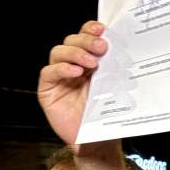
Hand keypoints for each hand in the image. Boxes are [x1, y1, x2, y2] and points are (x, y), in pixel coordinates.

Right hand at [38, 21, 107, 145]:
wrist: (97, 141)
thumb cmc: (105, 115)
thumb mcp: (113, 86)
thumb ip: (113, 66)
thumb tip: (122, 46)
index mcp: (88, 61)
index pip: (84, 36)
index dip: (90, 29)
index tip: (103, 29)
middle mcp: (72, 66)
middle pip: (71, 41)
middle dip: (85, 41)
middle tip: (101, 47)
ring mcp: (58, 77)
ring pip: (58, 52)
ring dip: (75, 53)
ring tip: (92, 63)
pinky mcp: (47, 90)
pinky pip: (49, 72)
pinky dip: (62, 68)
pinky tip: (75, 72)